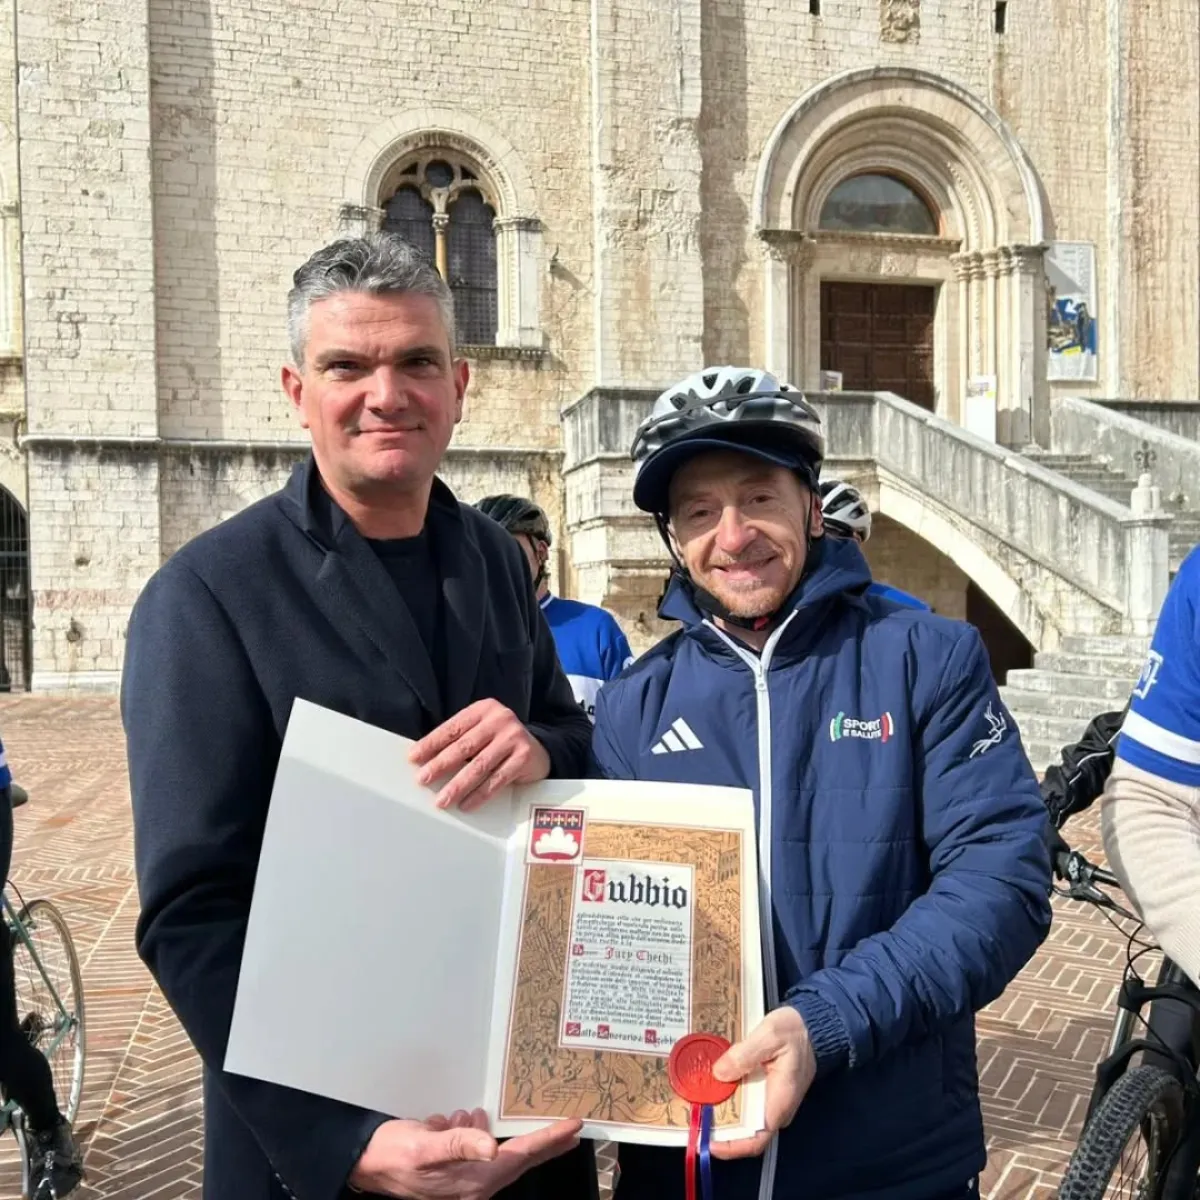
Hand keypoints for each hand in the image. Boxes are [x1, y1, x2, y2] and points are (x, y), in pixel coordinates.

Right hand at [348, 1112, 582, 1198]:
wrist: (365, 1163)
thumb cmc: (393, 1154)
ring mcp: (463, 1181)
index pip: (520, 1156)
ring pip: (498, 1155)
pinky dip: (476, 1134)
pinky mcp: (452, 1172)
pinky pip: (477, 1151)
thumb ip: (459, 1145)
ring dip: (507, 1136)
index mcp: (473, 1181)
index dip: (548, 1140)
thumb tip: (493, 1149)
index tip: (573, 1127)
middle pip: (519, 1160)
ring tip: (515, 1120)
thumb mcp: (425, 1145)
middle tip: (572, 1129)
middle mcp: (473, 1185)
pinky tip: (465, 1121)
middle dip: (544, 1143)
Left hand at [409, 699, 551, 810]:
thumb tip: (425, 761)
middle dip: (440, 765)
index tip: (414, 758)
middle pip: (464, 746)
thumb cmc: (501, 742)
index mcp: (484, 709)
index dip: (431, 743)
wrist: (540, 750)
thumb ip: (460, 740)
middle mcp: (500, 719)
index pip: (453, 728)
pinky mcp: (524, 756)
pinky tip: (467, 804)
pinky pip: (497, 779)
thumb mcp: (482, 732)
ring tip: (442, 799)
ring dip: (458, 785)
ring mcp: (514, 737)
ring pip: (479, 765)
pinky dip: (480, 794)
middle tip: (423, 779)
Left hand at [708, 1007, 815, 1159]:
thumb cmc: (796, 1031)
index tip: (707, 1142)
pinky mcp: (763, 1090)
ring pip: (741, 1116)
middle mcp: (774, 1108)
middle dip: (717, 1127)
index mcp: (779, 1101)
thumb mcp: (770, 1035)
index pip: (756, 1139)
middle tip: (692, 1116)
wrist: (811, 1026)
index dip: (731, 1147)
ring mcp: (768, 1100)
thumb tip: (719, 1073)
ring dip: (719, 1111)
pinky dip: (726, 1096)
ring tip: (695, 1101)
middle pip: (743, 1130)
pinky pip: (743, 1101)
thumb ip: (744, 1054)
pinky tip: (709, 1086)